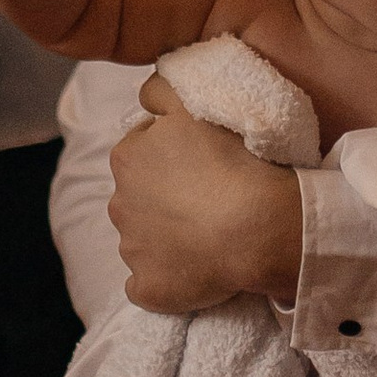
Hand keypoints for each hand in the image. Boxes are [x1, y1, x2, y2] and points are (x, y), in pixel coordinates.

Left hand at [110, 74, 302, 312]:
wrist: (256, 226)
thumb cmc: (232, 161)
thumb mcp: (195, 104)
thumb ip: (162, 89)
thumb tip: (144, 92)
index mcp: (128, 158)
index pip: (142, 152)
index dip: (173, 158)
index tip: (202, 164)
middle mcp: (119, 203)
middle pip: (140, 197)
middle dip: (164, 198)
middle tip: (208, 199)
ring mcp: (131, 250)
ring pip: (143, 240)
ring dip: (167, 238)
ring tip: (209, 236)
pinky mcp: (147, 287)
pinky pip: (148, 284)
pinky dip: (165, 279)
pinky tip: (194, 272)